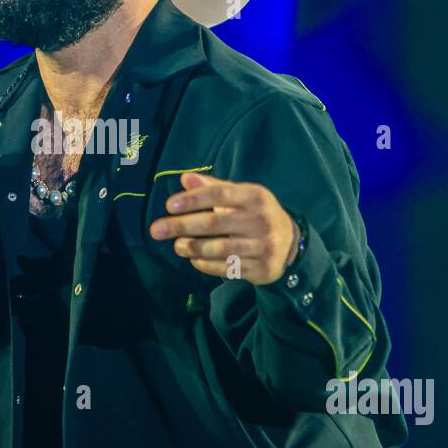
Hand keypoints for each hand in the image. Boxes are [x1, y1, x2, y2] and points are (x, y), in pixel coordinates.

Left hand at [149, 172, 301, 284]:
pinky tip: (194, 259)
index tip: (169, 205)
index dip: (193, 199)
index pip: (219, 194)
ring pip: (219, 248)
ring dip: (192, 247)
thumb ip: (213, 187)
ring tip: (177, 245)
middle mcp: (261, 220)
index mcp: (256, 197)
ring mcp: (263, 246)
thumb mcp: (241, 196)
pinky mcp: (262, 268)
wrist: (290, 243)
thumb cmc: (256, 214)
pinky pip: (227, 268)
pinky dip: (206, 264)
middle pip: (215, 223)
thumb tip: (185, 178)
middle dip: (182, 226)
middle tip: (157, 229)